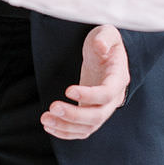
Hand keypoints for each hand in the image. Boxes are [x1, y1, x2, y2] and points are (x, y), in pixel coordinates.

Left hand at [41, 25, 129, 139]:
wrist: (106, 54)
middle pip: (97, 116)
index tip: (68, 90)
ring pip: (88, 127)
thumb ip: (104, 38)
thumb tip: (100, 46)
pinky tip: (49, 126)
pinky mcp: (91, 113)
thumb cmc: (105, 42)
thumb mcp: (107, 32)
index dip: (89, 95)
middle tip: (52, 107)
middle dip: (74, 115)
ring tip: (45, 119)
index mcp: (118, 79)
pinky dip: (65, 132)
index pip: (107, 93)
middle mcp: (114, 98)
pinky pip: (81, 130)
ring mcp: (103, 109)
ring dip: (66, 126)